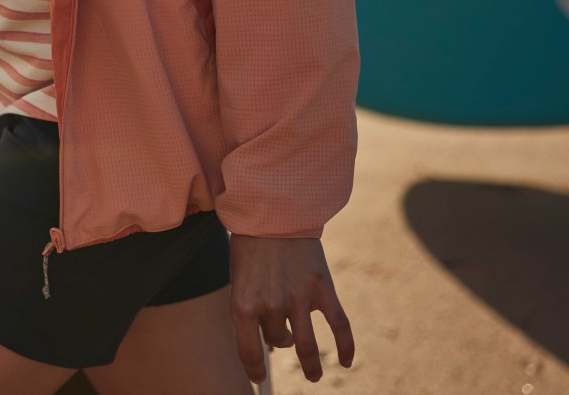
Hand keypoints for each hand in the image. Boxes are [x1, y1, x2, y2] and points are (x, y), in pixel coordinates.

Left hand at [229, 234, 353, 383]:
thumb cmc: (250, 243)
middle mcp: (270, 305)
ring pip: (306, 346)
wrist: (272, 207)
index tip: (258, 377)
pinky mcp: (322, 288)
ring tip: (313, 375)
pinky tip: (346, 361)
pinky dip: (345, 347)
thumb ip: (250, 308)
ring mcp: (298, 298)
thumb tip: (271, 341)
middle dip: (279, 339)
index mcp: (242, 304)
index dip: (254, 370)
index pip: (248, 352)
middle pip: (277, 340)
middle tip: (283, 337)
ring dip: (311, 366)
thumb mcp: (238, 276)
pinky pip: (338, 326)